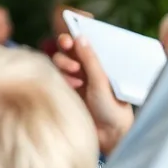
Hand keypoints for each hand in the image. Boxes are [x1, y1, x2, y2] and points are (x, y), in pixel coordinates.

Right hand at [52, 33, 133, 155]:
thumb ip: (90, 59)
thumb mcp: (102, 81)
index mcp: (99, 61)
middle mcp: (86, 67)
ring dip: (63, 63)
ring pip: (59, 61)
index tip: (70, 32)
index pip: (84, 41)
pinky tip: (71, 85)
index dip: (75, 34)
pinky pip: (54, 75)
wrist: (108, 135)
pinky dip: (60, 77)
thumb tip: (80, 37)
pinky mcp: (64, 90)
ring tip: (75, 75)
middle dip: (66, 47)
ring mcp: (74, 78)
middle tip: (68, 47)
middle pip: (67, 48)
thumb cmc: (113, 108)